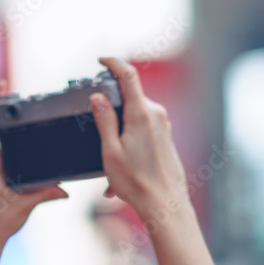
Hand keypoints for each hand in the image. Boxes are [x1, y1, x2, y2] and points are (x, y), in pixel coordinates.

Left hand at [0, 79, 68, 245]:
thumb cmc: (0, 221)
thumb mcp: (23, 206)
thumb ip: (43, 195)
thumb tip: (63, 190)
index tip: (1, 86)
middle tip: (8, 87)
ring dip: (1, 116)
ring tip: (15, 101)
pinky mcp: (2, 170)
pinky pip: (3, 146)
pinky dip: (10, 134)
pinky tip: (21, 129)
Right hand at [89, 57, 188, 214]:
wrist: (164, 204)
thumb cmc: (137, 182)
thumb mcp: (110, 151)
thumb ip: (104, 120)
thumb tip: (97, 98)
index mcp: (141, 114)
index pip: (128, 75)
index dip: (113, 62)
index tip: (101, 60)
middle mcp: (156, 114)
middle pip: (129, 97)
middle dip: (111, 111)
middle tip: (100, 137)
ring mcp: (163, 124)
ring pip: (134, 116)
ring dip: (119, 133)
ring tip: (112, 163)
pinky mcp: (166, 135)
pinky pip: (143, 129)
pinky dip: (129, 142)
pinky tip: (123, 168)